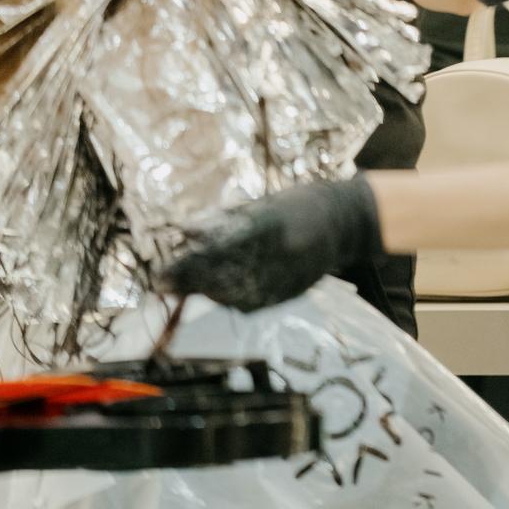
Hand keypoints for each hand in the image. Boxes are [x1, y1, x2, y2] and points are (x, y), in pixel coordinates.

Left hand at [158, 176, 383, 312]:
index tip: (162, 272)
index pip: (217, 252)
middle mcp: (276, 256)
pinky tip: (218, 292)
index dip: (186, 266)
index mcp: (269, 228)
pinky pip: (253, 304)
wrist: (346, 222)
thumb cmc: (299, 204)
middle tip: (163, 284)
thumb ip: (224, 220)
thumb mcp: (262, 204)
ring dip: (207, 292)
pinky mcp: (290, 293)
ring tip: (186, 286)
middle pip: (221, 278)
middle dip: (189, 284)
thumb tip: (185, 231)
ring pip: (234, 297)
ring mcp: (285, 278)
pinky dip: (230, 299)